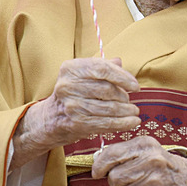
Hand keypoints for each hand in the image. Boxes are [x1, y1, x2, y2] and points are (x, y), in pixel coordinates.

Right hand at [11, 58, 140, 168]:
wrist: (51, 119)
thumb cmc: (72, 94)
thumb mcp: (82, 76)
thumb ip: (101, 67)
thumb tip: (119, 62)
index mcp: (70, 68)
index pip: (102, 68)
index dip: (122, 77)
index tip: (135, 86)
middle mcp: (68, 85)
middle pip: (107, 89)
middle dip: (124, 96)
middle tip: (130, 101)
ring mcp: (71, 105)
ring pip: (108, 107)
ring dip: (126, 111)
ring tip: (134, 112)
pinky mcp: (76, 123)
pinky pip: (106, 123)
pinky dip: (123, 123)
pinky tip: (133, 123)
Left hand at [91, 136, 186, 185]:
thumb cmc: (164, 165)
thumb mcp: (147, 149)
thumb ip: (122, 152)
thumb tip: (95, 163)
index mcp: (145, 145)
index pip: (111, 154)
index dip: (99, 165)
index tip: (97, 172)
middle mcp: (149, 162)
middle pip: (113, 178)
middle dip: (116, 181)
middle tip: (130, 179)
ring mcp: (153, 183)